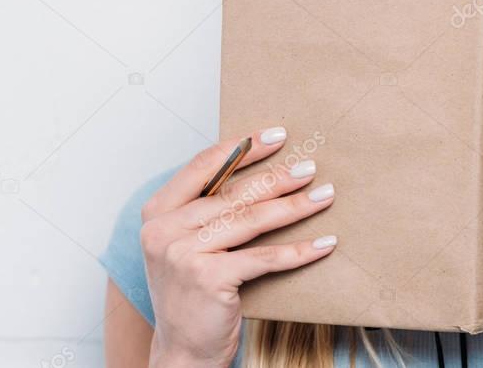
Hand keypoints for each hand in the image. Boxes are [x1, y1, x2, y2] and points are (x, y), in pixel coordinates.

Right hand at [139, 127, 336, 367]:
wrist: (182, 352)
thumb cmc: (192, 293)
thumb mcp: (188, 244)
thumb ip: (209, 209)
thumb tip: (261, 171)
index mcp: (158, 212)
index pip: (203, 166)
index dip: (242, 148)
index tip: (275, 135)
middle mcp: (164, 230)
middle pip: (234, 193)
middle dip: (278, 177)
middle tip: (310, 167)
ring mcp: (183, 254)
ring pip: (252, 220)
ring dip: (295, 207)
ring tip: (324, 195)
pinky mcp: (208, 278)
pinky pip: (264, 257)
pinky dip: (299, 250)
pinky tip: (324, 243)